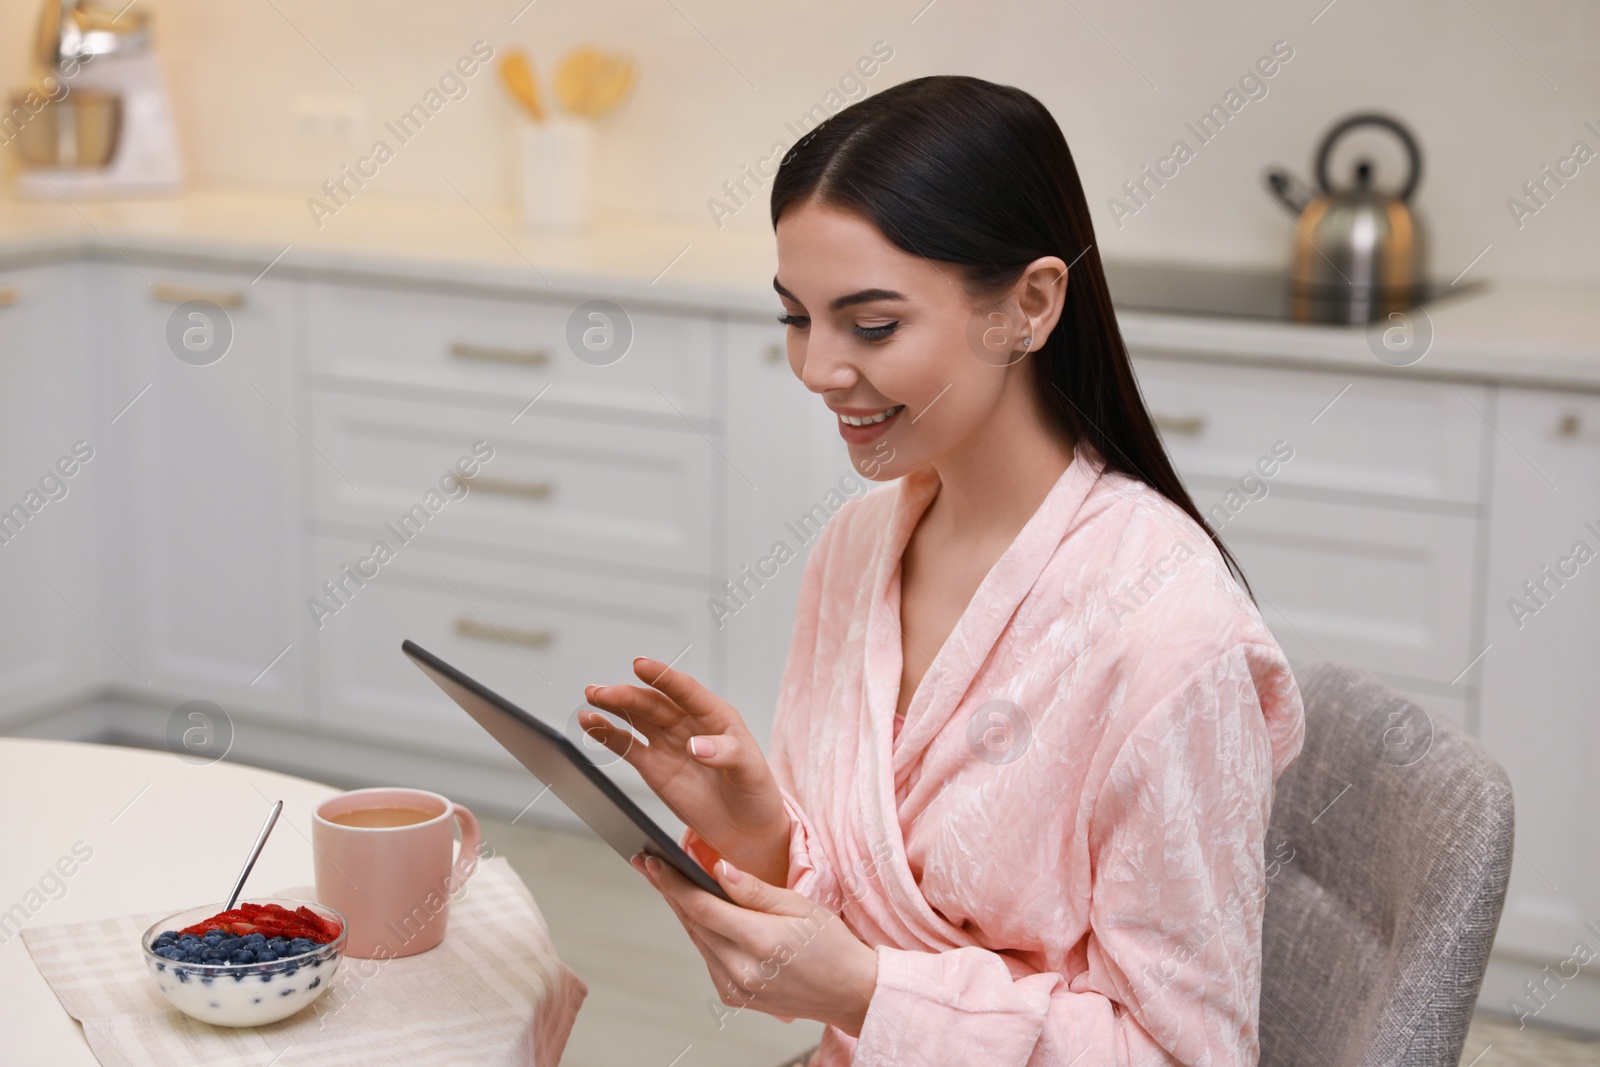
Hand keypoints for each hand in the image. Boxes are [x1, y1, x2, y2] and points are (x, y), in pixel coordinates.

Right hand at [583, 659, 789, 884]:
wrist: (744, 828)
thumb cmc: (755, 793)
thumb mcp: (750, 771)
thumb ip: (726, 754)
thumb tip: (696, 746)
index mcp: (716, 716)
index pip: (687, 691)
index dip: (663, 677)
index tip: (641, 666)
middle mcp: (689, 723)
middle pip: (654, 703)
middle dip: (627, 695)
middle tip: (602, 692)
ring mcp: (668, 743)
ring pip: (636, 717)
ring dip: (613, 706)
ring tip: (591, 696)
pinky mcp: (653, 766)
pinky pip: (626, 744)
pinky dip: (607, 734)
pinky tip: (590, 723)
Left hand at [633, 852, 877, 1037]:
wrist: (849, 991)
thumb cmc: (831, 944)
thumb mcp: (799, 905)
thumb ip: (754, 890)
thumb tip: (718, 869)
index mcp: (761, 942)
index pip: (702, 908)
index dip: (673, 882)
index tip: (652, 861)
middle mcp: (743, 971)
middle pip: (693, 923)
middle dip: (668, 890)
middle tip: (647, 863)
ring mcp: (737, 989)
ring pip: (697, 940)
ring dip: (682, 910)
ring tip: (666, 881)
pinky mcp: (735, 997)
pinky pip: (709, 957)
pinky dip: (701, 933)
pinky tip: (697, 912)